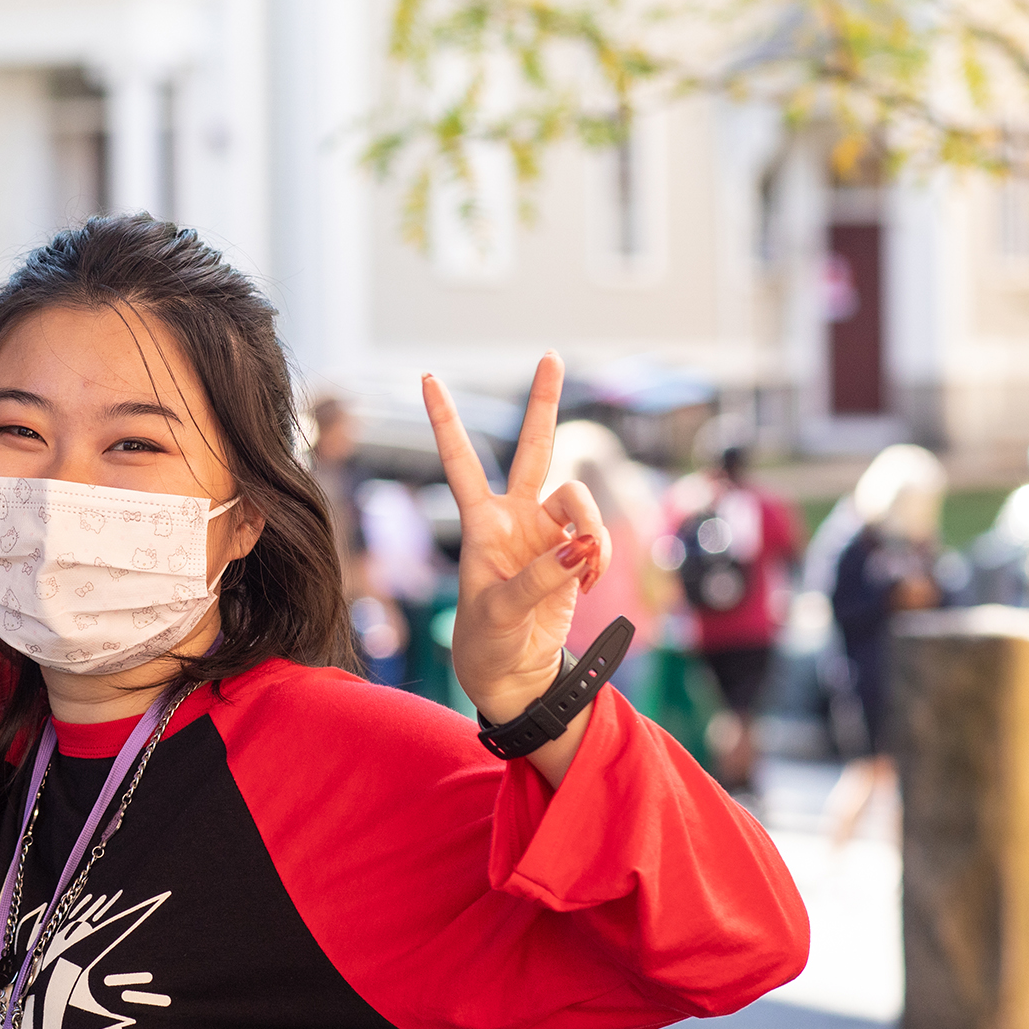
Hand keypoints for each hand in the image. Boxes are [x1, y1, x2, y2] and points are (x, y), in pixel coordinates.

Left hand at [422, 354, 608, 729]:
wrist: (513, 672)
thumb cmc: (487, 641)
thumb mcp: (499, 612)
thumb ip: (538, 577)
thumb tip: (579, 547)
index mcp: (479, 523)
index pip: (461, 462)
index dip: (446, 421)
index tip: (427, 377)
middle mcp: (513, 517)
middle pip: (533, 447)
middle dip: (543, 403)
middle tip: (551, 356)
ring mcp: (546, 531)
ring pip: (580, 500)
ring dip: (592, 529)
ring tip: (585, 569)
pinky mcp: (573, 552)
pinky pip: (598, 539)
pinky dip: (600, 557)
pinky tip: (587, 581)